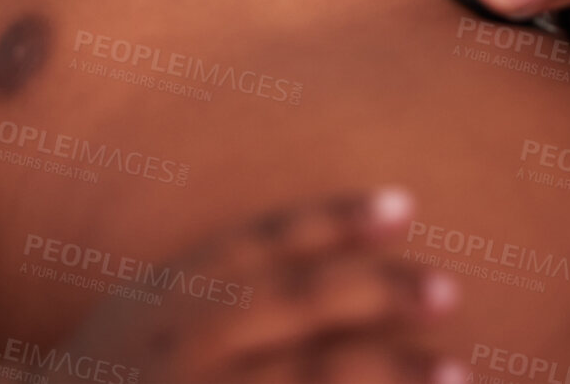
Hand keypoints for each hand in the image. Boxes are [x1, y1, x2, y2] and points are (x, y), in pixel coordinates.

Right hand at [54, 188, 464, 382]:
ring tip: (459, 372)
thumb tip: (318, 251)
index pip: (266, 241)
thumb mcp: (149, 302)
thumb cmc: (110, 366)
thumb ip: (219, 277)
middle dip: (377, 294)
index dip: (336, 220)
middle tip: (450, 287)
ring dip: (386, 374)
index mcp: (179, 288)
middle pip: (298, 306)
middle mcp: (191, 337)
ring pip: (306, 381)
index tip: (404, 204)